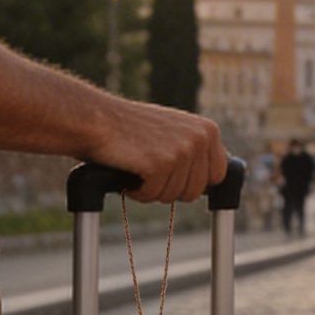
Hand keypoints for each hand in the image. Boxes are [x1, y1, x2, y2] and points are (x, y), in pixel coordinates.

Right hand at [87, 101, 228, 203]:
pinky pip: (152, 195)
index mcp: (208, 130)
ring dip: (151, 189)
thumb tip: (217, 177)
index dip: (193, 182)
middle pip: (195, 191)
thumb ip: (197, 148)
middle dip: (171, 188)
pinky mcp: (161, 164)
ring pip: (172, 196)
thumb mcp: (175, 130)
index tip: (174, 177)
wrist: (97, 118)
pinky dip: (137, 191)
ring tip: (137, 166)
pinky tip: (128, 172)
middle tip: (150, 171)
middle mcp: (200, 138)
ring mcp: (182, 151)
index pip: (218, 175)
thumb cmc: (131, 128)